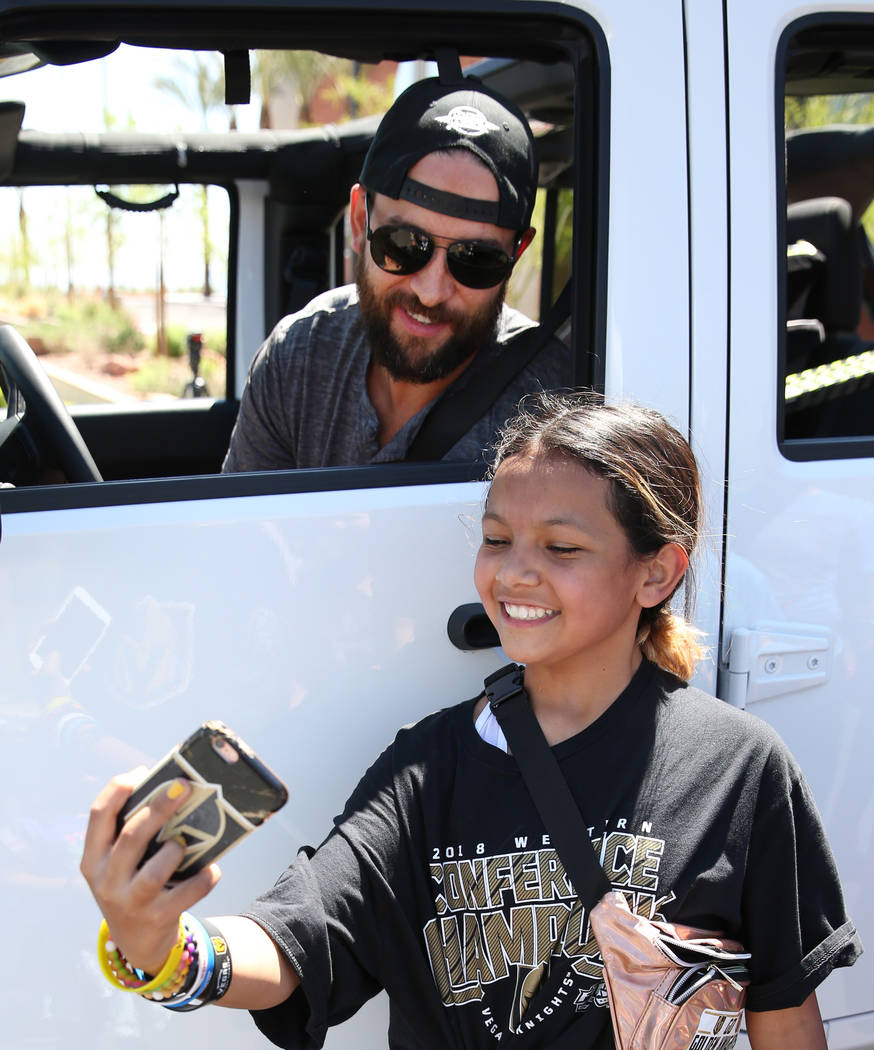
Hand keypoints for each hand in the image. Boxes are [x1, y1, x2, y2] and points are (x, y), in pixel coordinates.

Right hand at [80, 769, 220, 973]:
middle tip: (183, 785)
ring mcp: (130, 903)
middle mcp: (106, 881)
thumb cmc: (134, 884)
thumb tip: (170, 785)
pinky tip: (213, 869)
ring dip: (175, 851)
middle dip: (159, 807)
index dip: (119, 789)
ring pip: (153, 872)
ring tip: (185, 842)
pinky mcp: (157, 919)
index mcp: (93, 858)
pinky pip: (185, 895)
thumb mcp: (120, 862)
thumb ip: (133, 830)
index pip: (98, 815)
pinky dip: (203, 879)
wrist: (138, 944)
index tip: (143, 772)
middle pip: (131, 836)